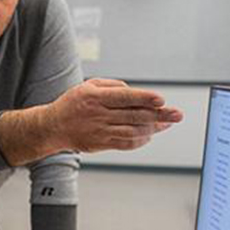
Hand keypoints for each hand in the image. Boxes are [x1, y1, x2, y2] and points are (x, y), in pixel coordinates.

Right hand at [46, 79, 182, 152]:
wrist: (53, 126)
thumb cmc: (73, 103)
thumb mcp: (89, 85)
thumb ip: (113, 86)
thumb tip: (136, 93)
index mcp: (96, 97)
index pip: (125, 97)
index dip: (144, 98)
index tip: (161, 99)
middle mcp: (98, 114)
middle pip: (134, 115)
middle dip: (158, 115)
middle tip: (176, 114)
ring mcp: (100, 131)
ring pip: (133, 131)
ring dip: (153, 129)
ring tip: (166, 124)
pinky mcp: (101, 144)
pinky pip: (125, 144)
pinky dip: (140, 141)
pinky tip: (149, 135)